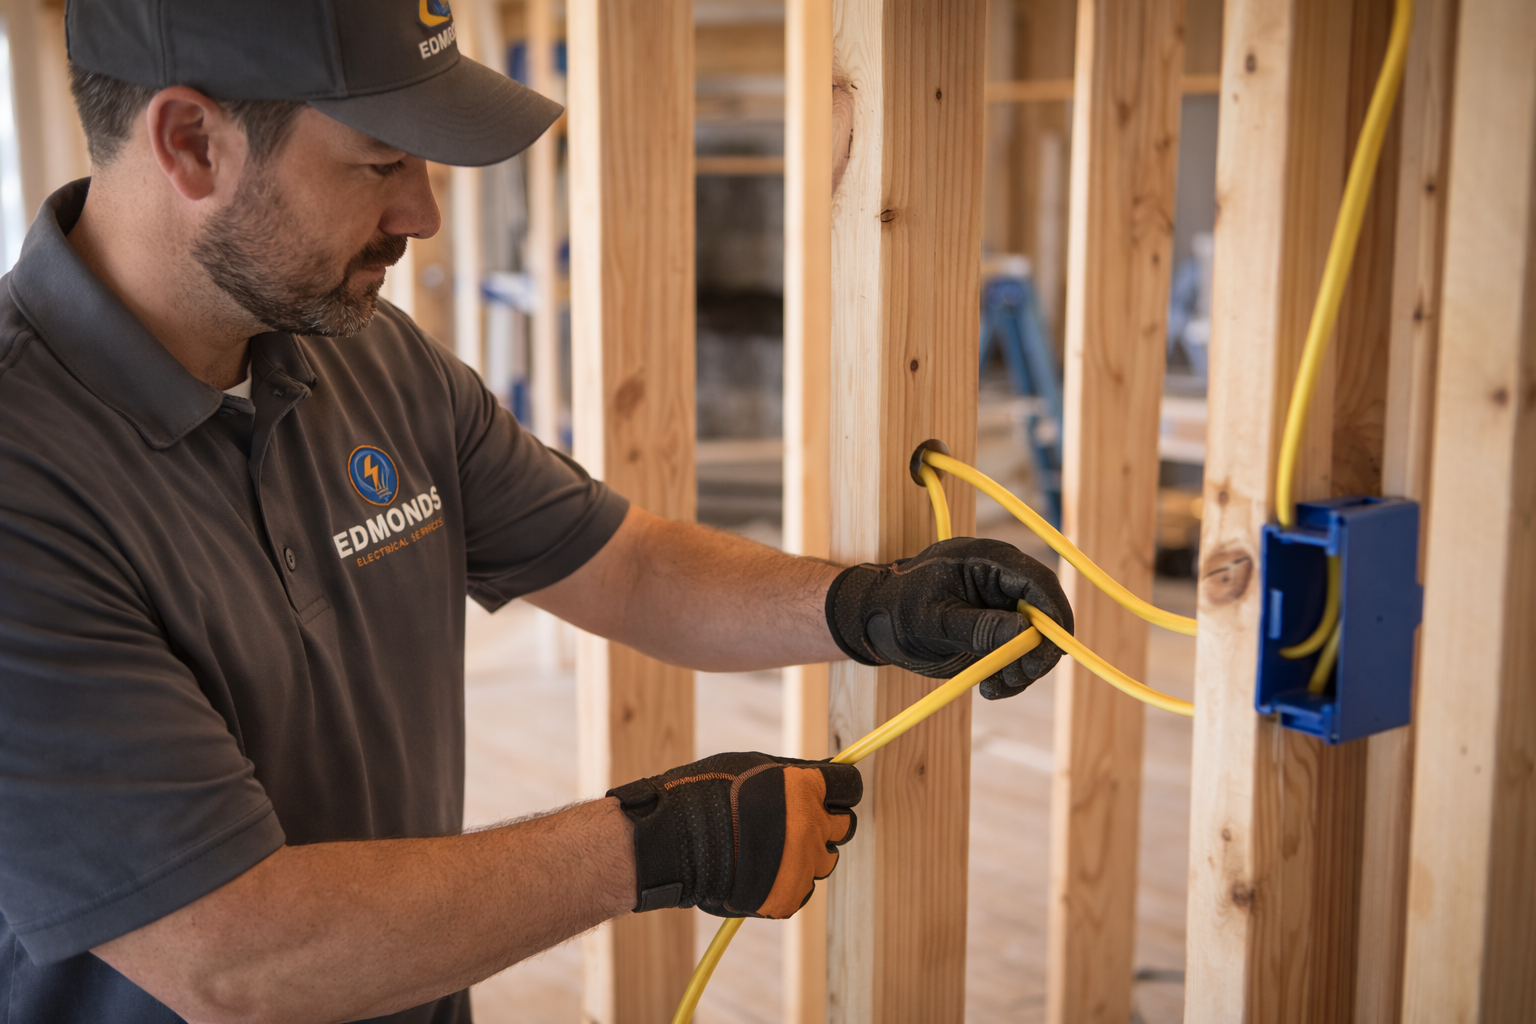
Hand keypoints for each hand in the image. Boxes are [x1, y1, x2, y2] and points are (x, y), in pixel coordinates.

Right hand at [608, 752, 859, 918]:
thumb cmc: (705, 794)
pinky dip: (787, 880)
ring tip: (770, 847)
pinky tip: (758, 869)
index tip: (829, 793)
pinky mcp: (788, 897)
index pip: (851, 787)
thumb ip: (794, 773)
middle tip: (795, 821)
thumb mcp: (753, 765)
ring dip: (808, 852)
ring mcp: (801, 866)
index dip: (839, 790)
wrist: (671, 842)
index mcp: (807, 789)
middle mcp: (812, 827)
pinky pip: (802, 888)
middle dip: (826, 821)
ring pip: (825, 860)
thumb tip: (824, 775)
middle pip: (844, 826)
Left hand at [823, 536, 1073, 699]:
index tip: (1053, 648)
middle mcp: (1000, 581)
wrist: (873, 622)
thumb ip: (978, 627)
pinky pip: (1018, 655)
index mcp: (986, 560)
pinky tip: (990, 688)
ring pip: (1036, 640)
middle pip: (1046, 613)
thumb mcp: (933, 621)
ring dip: (1024, 669)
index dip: (1054, 614)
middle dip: (1039, 650)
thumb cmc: (895, 609)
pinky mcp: (995, 630)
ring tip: (994, 687)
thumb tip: (1027, 633)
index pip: (1038, 581)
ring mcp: (1000, 606)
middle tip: (1021, 677)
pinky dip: (1012, 674)